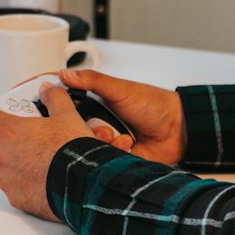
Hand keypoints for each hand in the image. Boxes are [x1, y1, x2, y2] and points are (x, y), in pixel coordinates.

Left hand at [0, 82, 101, 219]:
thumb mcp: (67, 116)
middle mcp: (0, 156)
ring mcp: (6, 179)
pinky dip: (24, 183)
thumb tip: (48, 90)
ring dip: (10, 162)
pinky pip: (14, 188)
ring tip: (36, 160)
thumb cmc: (73, 151)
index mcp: (7, 131)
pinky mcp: (16, 198)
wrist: (85, 184)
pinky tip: (43, 179)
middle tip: (4, 137)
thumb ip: (54, 98)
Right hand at [59, 69, 185, 163]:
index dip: (61, 110)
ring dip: (102, 141)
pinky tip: (127, 145)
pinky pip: (102, 161)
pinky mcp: (114, 158)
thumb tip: (66, 73)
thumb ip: (92, 81)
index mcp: (96, 104)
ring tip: (117, 135)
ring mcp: (106, 141)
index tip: (56, 109)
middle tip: (99, 126)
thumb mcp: (120, 89)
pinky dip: (114, 153)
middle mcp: (98, 123)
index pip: (69, 107)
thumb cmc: (153, 105)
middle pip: (74, 130)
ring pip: (87, 146)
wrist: (178, 129)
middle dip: (84, 129)